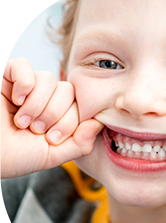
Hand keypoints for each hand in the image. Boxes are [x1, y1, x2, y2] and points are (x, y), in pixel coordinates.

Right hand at [0, 58, 102, 178]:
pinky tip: (15, 100)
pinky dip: (23, 84)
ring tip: (22, 122)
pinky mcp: (5, 76)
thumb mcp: (53, 155)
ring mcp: (25, 86)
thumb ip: (80, 142)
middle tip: (36, 130)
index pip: (79, 105)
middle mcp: (44, 98)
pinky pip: (23, 65)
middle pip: (67, 90)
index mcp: (58, 115)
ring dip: (37, 104)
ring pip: (48, 79)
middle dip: (54, 114)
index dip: (70, 121)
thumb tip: (99, 122)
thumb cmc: (15, 157)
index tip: (52, 138)